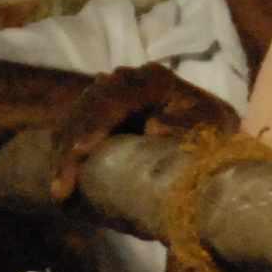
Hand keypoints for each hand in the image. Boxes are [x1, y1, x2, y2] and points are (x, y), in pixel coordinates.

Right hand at [37, 64, 236, 199]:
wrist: (210, 133)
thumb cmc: (213, 134)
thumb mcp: (211, 128)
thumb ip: (187, 124)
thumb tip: (154, 126)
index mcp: (153, 80)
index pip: (114, 97)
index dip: (94, 123)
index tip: (80, 152)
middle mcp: (126, 81)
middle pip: (88, 108)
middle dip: (70, 146)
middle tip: (61, 187)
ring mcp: (109, 95)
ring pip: (74, 118)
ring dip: (62, 154)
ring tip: (59, 191)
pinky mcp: (99, 113)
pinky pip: (72, 130)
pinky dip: (63, 155)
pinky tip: (60, 182)